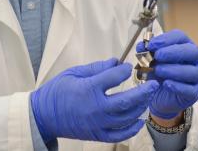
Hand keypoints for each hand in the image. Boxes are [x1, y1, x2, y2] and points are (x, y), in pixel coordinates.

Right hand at [30, 58, 158, 142]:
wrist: (43, 116)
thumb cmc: (57, 92)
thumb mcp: (74, 73)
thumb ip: (97, 67)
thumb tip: (116, 61)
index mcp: (89, 89)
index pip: (115, 77)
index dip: (125, 70)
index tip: (129, 67)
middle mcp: (96, 108)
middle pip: (127, 100)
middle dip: (144, 91)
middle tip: (153, 84)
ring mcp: (97, 124)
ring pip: (127, 118)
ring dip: (141, 107)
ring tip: (147, 98)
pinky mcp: (97, 135)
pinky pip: (119, 135)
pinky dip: (132, 128)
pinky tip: (139, 120)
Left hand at [136, 29, 197, 119]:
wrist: (160, 96)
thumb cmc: (158, 74)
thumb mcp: (150, 61)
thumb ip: (146, 52)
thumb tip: (141, 46)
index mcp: (184, 46)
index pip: (180, 37)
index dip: (166, 39)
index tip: (151, 45)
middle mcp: (194, 60)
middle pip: (192, 51)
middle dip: (174, 52)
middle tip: (158, 55)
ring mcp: (197, 77)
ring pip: (193, 71)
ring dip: (174, 70)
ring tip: (158, 70)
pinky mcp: (194, 93)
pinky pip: (190, 90)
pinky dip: (178, 86)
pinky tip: (166, 84)